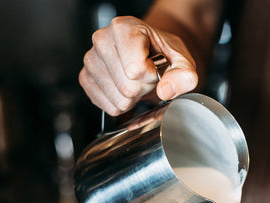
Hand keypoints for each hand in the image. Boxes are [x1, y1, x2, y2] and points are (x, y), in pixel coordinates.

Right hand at [79, 16, 197, 115]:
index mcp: (124, 28)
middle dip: (143, 88)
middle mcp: (102, 40)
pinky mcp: (85, 78)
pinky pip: (107, 107)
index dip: (152, 76)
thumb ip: (184, 74)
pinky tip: (125, 88)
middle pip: (127, 88)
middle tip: (147, 76)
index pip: (136, 69)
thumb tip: (166, 90)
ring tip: (136, 80)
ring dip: (133, 97)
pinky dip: (121, 104)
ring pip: (118, 100)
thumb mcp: (183, 61)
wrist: (152, 54)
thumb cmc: (163, 53)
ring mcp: (91, 60)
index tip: (155, 67)